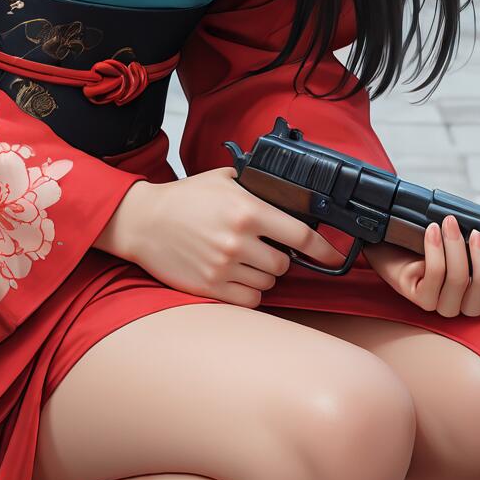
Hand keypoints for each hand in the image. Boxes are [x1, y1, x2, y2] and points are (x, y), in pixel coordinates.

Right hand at [95, 167, 343, 308]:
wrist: (143, 222)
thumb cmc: (184, 199)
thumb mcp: (224, 179)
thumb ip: (257, 186)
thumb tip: (290, 195)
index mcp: (247, 211)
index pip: (301, 235)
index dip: (324, 249)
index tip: (336, 256)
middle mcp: (239, 241)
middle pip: (284, 264)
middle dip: (279, 257)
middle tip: (263, 246)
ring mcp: (224, 267)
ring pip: (268, 283)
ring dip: (263, 274)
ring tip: (244, 258)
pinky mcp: (211, 288)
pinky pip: (249, 299)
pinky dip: (248, 290)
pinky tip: (235, 274)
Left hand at [362, 215, 479, 317]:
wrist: (383, 239)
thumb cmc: (419, 241)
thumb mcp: (454, 243)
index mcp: (470, 290)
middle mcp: (457, 303)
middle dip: (479, 256)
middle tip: (471, 230)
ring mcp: (437, 303)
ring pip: (458, 279)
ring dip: (454, 247)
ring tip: (447, 223)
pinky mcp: (418, 298)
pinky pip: (435, 275)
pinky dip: (436, 250)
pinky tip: (432, 232)